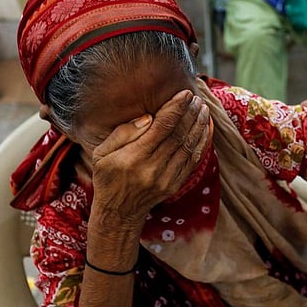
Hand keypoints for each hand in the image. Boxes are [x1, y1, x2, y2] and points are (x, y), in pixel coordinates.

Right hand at [90, 90, 210, 230]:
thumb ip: (123, 133)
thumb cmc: (108, 177)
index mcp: (133, 158)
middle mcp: (153, 168)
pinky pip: (193, 160)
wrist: (119, 212)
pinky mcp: (175, 184)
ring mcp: (166, 178)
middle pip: (178, 135)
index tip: (185, 94)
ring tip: (203, 109)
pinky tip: (205, 128)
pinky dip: (201, 143)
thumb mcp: (102, 153)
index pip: (161, 128)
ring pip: (188, 146)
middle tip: (197, 98)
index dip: (175, 109)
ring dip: (199, 126)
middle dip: (190, 114)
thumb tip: (148, 117)